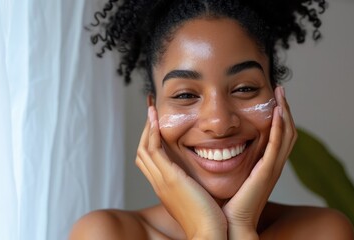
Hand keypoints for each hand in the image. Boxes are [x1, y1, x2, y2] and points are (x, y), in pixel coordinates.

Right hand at [135, 107, 226, 239]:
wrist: (210, 235)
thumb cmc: (210, 220)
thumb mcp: (200, 198)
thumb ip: (196, 186)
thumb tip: (202, 178)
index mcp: (166, 188)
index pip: (152, 160)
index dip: (151, 141)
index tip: (157, 124)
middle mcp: (159, 183)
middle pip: (143, 152)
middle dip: (145, 131)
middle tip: (151, 111)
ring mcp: (162, 181)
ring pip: (145, 148)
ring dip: (147, 127)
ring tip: (152, 109)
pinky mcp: (170, 178)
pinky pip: (154, 149)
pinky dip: (153, 132)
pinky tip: (157, 118)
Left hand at [222, 86, 297, 239]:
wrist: (228, 227)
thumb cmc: (226, 206)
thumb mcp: (230, 179)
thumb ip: (228, 164)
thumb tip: (216, 151)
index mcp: (264, 166)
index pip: (277, 136)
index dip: (279, 117)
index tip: (272, 99)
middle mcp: (272, 166)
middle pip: (287, 132)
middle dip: (286, 109)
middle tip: (280, 90)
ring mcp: (271, 169)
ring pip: (287, 135)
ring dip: (285, 112)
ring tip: (280, 93)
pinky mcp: (266, 173)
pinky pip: (276, 146)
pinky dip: (279, 127)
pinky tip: (277, 111)